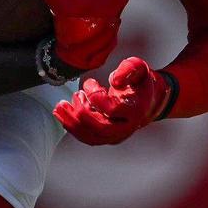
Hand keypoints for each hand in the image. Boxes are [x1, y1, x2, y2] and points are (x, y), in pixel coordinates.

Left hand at [54, 57, 171, 145]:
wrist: (147, 100)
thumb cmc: (140, 83)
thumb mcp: (139, 69)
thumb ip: (128, 69)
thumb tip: (115, 80)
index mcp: (136, 110)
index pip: (113, 109)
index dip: (97, 96)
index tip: (89, 83)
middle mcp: (127, 127)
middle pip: (101, 128)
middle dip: (82, 113)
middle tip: (74, 95)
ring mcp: (117, 135)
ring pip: (92, 137)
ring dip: (72, 123)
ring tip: (60, 106)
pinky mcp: (107, 138)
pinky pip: (88, 138)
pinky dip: (72, 128)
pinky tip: (62, 115)